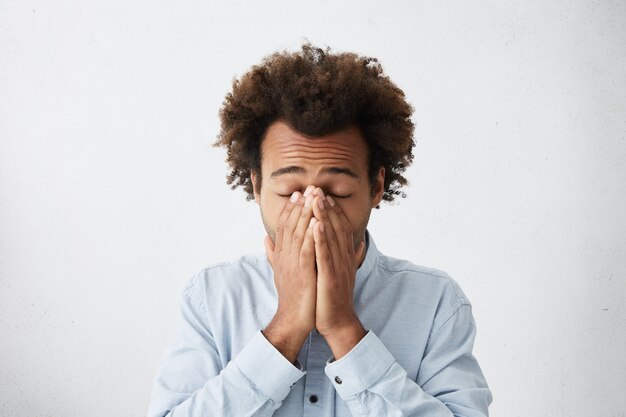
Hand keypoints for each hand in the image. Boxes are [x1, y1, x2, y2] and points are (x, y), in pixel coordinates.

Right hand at [263, 187, 317, 351]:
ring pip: (299, 235)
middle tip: (307, 188)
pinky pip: (307, 251)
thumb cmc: (291, 296)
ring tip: (313, 197)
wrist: (293, 320)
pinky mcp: (303, 274)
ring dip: (306, 215)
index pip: (285, 228)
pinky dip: (312, 236)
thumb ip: (274, 254)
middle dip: (300, 206)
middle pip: (291, 226)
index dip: (291, 210)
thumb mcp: (280, 272)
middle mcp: (285, 257)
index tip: (298, 194)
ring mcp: (293, 265)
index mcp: (282, 256)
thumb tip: (265, 239)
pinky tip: (317, 222)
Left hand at [309, 188, 365, 338]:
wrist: (337, 322)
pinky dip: (321, 239)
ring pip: (331, 237)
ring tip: (316, 199)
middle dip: (326, 207)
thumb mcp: (343, 272)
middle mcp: (343, 259)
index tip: (323, 194)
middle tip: (317, 188)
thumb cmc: (334, 298)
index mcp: (344, 257)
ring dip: (324, 217)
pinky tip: (316, 225)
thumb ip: (351, 256)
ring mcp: (338, 268)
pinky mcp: (330, 278)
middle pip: (336, 228)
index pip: (339, 228)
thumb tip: (362, 242)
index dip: (332, 210)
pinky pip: (325, 255)